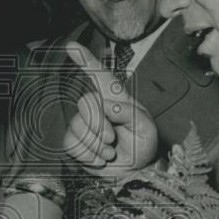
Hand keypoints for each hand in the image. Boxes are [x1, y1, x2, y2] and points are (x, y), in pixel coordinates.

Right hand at [62, 42, 158, 178]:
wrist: (135, 172)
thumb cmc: (143, 145)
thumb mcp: (147, 128)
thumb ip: (130, 114)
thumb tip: (109, 106)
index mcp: (116, 98)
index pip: (100, 75)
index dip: (85, 59)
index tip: (71, 46)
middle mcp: (98, 108)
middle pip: (86, 103)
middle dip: (99, 124)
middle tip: (112, 139)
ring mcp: (84, 124)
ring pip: (78, 125)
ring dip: (96, 144)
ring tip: (111, 152)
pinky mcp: (76, 141)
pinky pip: (72, 143)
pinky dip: (89, 154)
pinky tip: (101, 159)